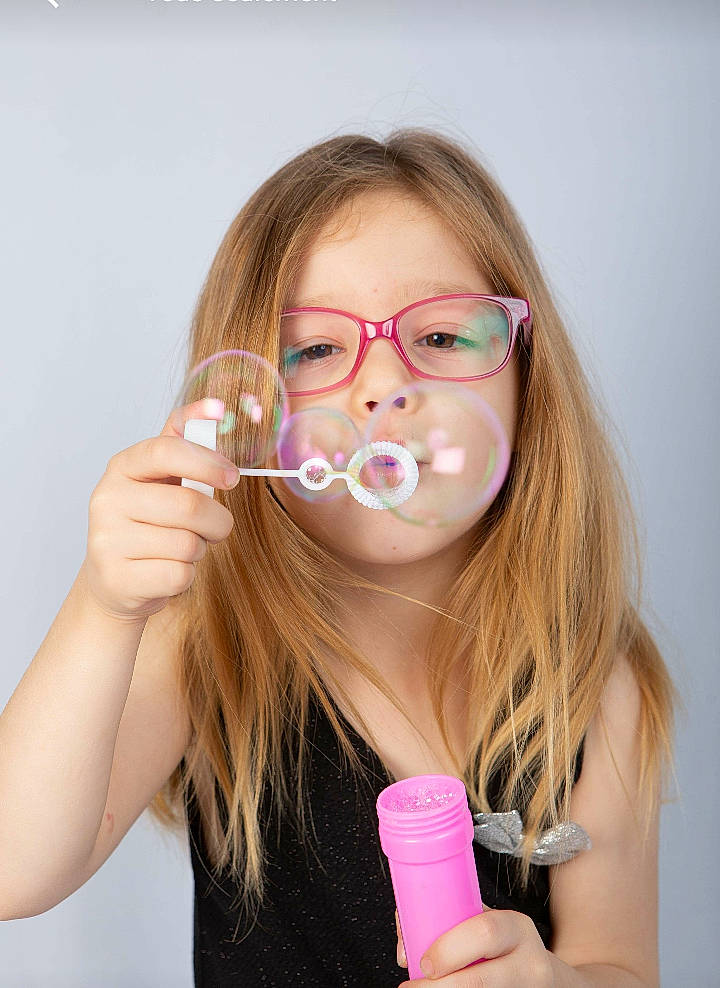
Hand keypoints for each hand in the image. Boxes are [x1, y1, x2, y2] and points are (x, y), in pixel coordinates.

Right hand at [84, 397, 237, 623]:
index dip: (207, 462)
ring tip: (180, 549)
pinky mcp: (118, 579)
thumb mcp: (162, 478)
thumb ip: (186, 441)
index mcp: (122, 467)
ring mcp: (107, 540)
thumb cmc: (150, 522)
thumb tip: (216, 407)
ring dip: (198, 549)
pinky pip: (179, 574)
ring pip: (188, 544)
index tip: (232, 476)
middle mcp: (107, 500)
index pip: (166, 451)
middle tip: (214, 527)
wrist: (116, 580)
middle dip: (217, 521)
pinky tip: (166, 570)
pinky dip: (186, 575)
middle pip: (189, 506)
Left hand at [396, 904, 554, 986]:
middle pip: (480, 980)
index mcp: (516, 927)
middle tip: (411, 986)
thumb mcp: (486, 924)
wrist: (541, 975)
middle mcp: (530, 963)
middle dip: (440, 986)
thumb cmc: (500, 945)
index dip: (449, 949)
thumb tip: (405, 948)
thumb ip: (449, 923)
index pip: (484, 932)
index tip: (423, 963)